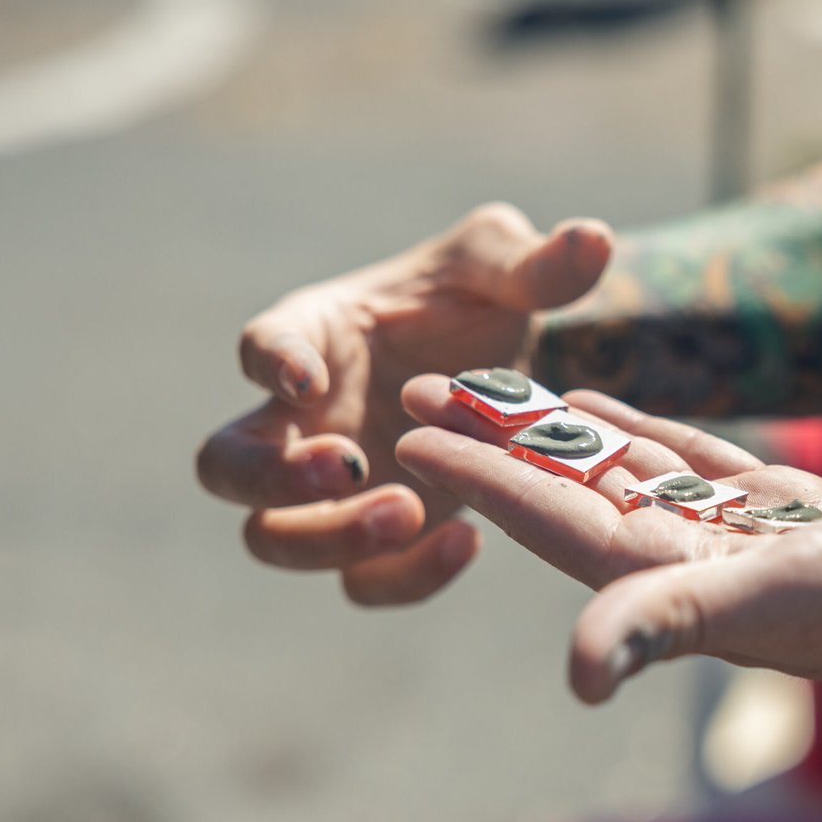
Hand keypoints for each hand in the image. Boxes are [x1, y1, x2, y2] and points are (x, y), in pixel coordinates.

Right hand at [196, 204, 612, 603]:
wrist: (508, 366)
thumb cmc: (479, 300)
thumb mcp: (506, 269)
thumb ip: (536, 262)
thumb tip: (592, 240)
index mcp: (316, 336)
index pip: (262, 344)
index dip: (270, 362)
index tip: (303, 375)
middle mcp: (304, 419)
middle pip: (228, 465)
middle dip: (274, 476)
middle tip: (355, 465)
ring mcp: (334, 489)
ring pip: (273, 538)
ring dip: (327, 538)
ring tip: (409, 512)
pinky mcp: (379, 538)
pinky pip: (363, 580)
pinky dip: (403, 575)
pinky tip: (467, 543)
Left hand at [395, 382, 821, 739]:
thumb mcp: (773, 601)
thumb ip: (670, 623)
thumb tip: (578, 677)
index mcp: (665, 579)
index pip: (550, 519)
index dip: (479, 478)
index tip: (410, 435)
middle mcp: (682, 560)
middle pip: (564, 491)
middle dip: (494, 446)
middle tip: (419, 393)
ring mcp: (725, 536)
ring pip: (618, 470)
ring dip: (553, 433)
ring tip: (493, 390)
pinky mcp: (772, 511)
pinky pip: (684, 460)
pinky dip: (635, 429)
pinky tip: (599, 405)